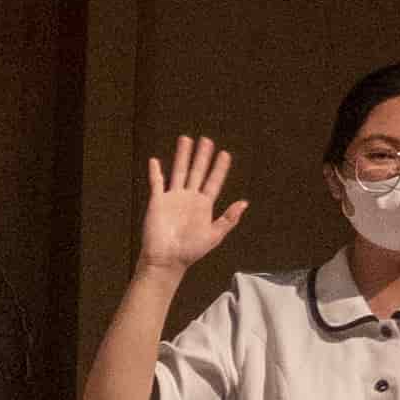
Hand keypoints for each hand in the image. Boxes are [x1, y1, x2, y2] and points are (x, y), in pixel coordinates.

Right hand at [136, 134, 243, 272]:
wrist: (167, 260)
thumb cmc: (191, 251)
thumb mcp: (214, 235)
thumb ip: (228, 218)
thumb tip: (244, 202)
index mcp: (204, 205)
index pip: (213, 181)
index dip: (219, 168)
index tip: (225, 154)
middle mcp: (189, 198)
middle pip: (197, 171)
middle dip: (202, 156)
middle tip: (206, 140)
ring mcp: (173, 198)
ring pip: (179, 171)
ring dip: (182, 156)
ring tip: (185, 139)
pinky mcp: (157, 202)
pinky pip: (156, 183)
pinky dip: (156, 172)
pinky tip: (155, 161)